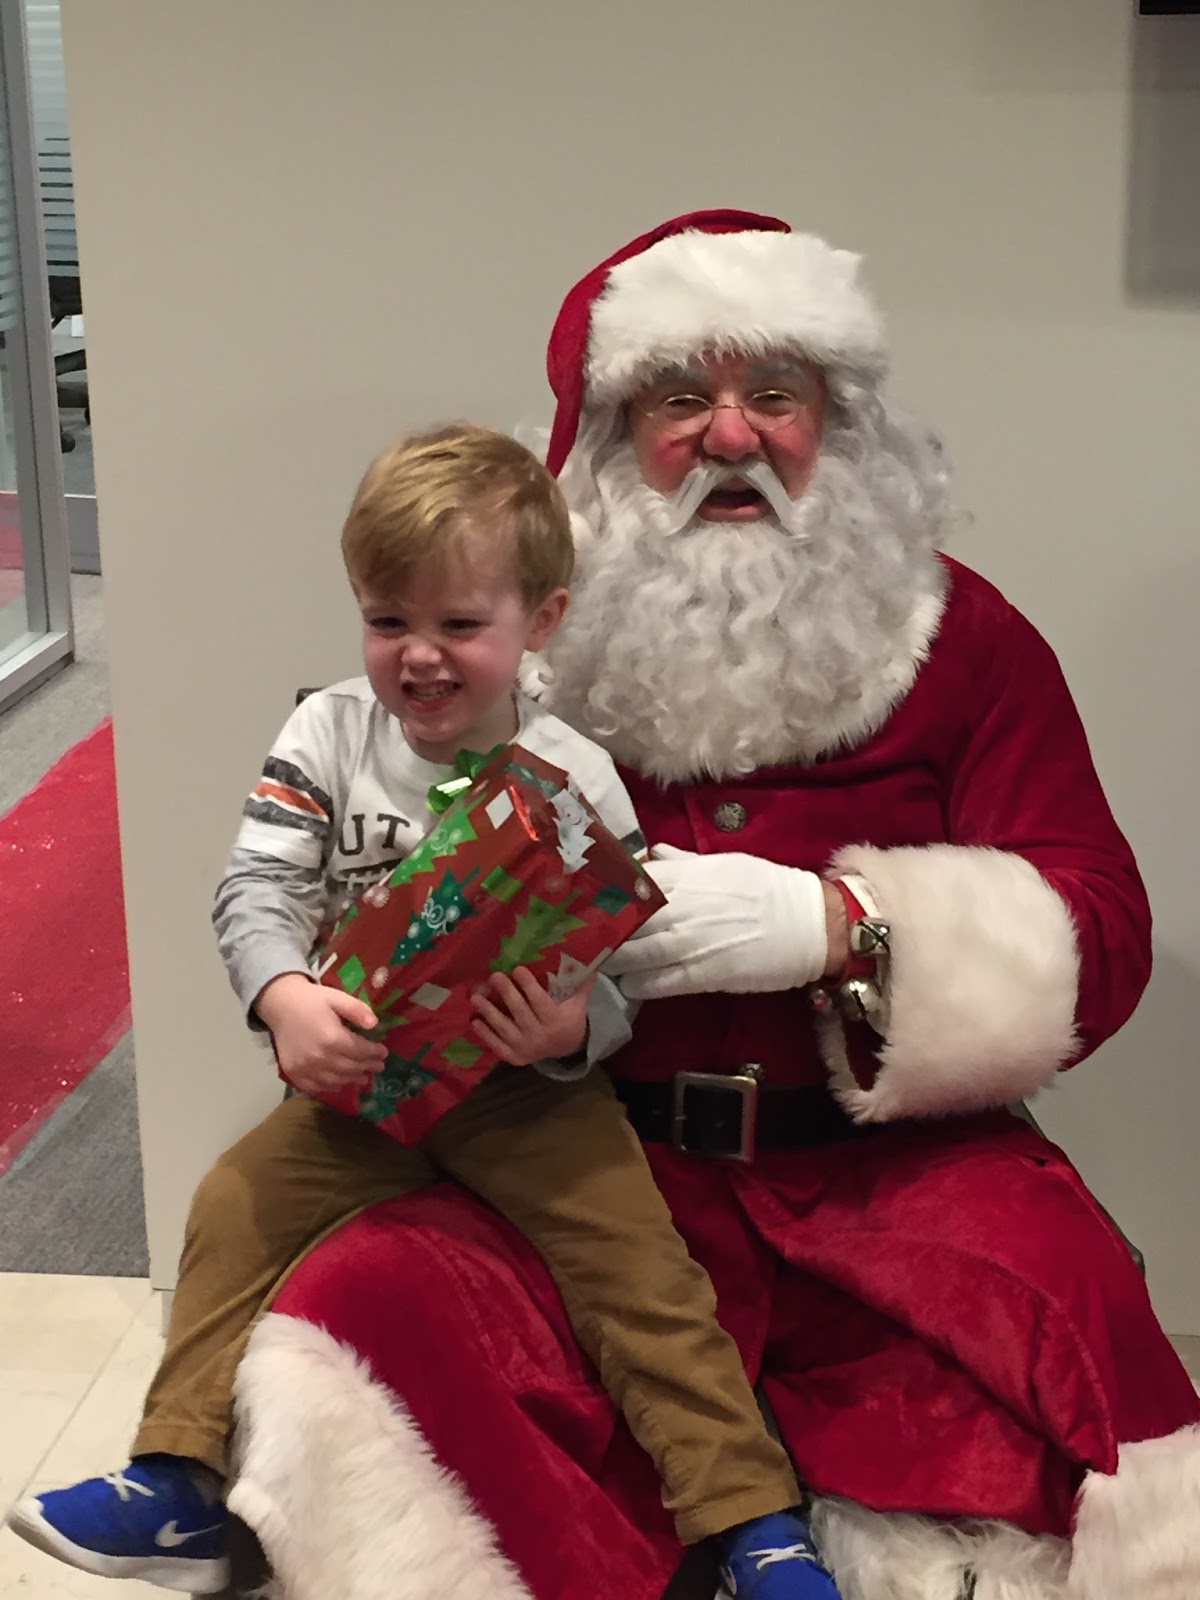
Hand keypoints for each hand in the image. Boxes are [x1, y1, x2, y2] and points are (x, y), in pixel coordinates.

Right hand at [255, 972, 387, 1093]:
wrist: (280, 1005)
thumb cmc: (311, 1000)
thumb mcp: (337, 997)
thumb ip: (357, 1010)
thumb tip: (375, 1024)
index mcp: (332, 1038)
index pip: (360, 1051)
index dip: (375, 1053)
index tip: (384, 1053)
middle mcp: (319, 1057)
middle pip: (350, 1068)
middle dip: (367, 1067)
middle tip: (378, 1067)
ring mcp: (305, 1067)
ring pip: (335, 1080)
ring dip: (351, 1080)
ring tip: (362, 1077)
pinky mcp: (293, 1072)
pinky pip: (314, 1087)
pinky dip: (329, 1087)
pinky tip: (338, 1084)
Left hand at [470, 968, 594, 1065]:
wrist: (565, 1049)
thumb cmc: (569, 1019)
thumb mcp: (578, 1003)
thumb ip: (581, 985)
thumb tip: (589, 962)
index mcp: (557, 1021)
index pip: (540, 1002)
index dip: (528, 986)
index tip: (517, 969)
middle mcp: (540, 1036)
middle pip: (520, 1013)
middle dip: (507, 993)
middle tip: (494, 976)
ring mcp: (526, 1048)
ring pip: (505, 1029)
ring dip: (489, 1013)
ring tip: (475, 997)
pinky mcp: (515, 1057)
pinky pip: (498, 1046)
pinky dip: (486, 1034)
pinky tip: (475, 1021)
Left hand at [604, 845, 827, 999]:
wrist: (811, 924)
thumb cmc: (769, 889)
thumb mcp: (726, 864)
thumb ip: (684, 862)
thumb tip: (651, 853)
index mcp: (686, 875)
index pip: (630, 882)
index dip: (607, 895)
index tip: (592, 902)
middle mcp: (681, 906)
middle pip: (624, 920)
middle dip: (603, 931)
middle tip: (590, 941)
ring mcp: (689, 942)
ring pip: (635, 953)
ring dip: (615, 961)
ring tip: (605, 965)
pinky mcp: (702, 975)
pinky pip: (658, 982)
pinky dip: (639, 985)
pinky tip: (631, 985)